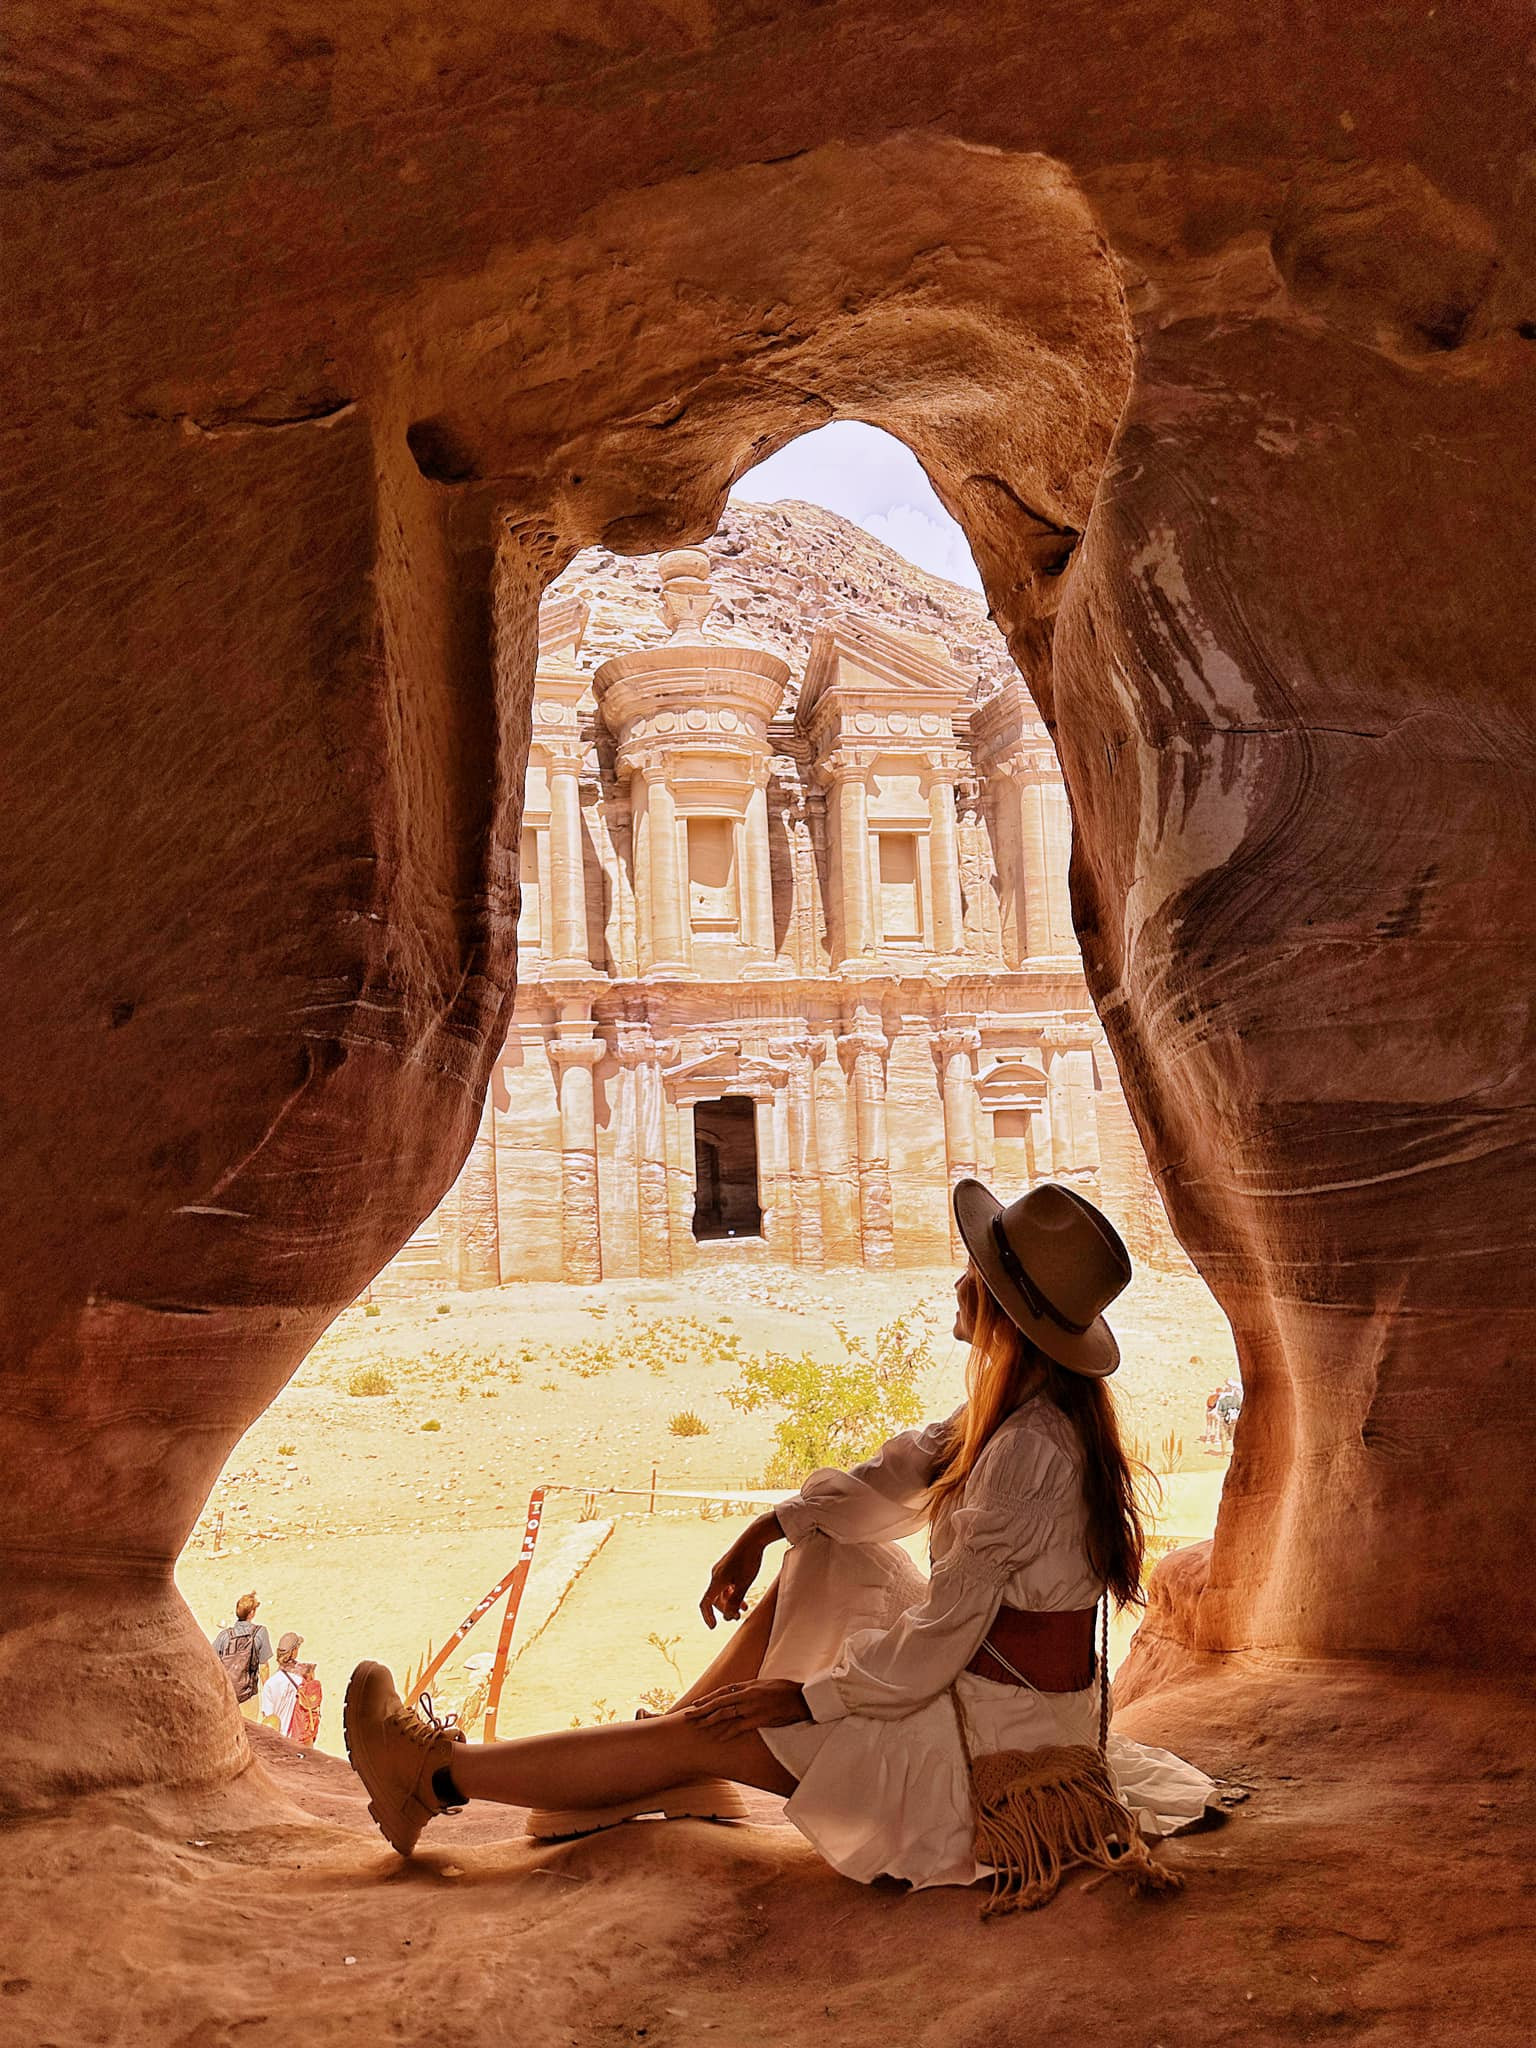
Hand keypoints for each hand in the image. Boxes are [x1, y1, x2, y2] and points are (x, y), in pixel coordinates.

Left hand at [684, 1679, 810, 1731]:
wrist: (801, 1698)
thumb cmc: (785, 1690)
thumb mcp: (765, 1684)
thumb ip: (750, 1689)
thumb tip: (738, 1693)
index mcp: (748, 1685)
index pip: (722, 1691)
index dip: (707, 1698)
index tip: (696, 1704)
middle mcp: (747, 1694)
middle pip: (719, 1702)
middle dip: (702, 1709)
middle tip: (688, 1716)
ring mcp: (752, 1707)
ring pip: (725, 1713)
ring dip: (710, 1720)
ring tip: (698, 1727)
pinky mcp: (759, 1719)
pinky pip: (739, 1726)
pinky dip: (728, 1732)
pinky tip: (718, 1737)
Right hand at [699, 1529, 767, 1628]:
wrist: (754, 1538)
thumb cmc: (749, 1560)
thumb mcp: (744, 1584)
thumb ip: (735, 1601)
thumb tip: (727, 1617)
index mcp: (717, 1580)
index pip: (705, 1602)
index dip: (707, 1616)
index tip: (714, 1627)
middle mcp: (716, 1575)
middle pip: (715, 1599)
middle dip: (724, 1610)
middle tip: (736, 1618)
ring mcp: (721, 1570)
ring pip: (722, 1592)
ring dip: (730, 1602)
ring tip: (743, 1609)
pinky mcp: (728, 1566)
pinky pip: (726, 1584)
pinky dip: (733, 1593)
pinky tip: (744, 1598)